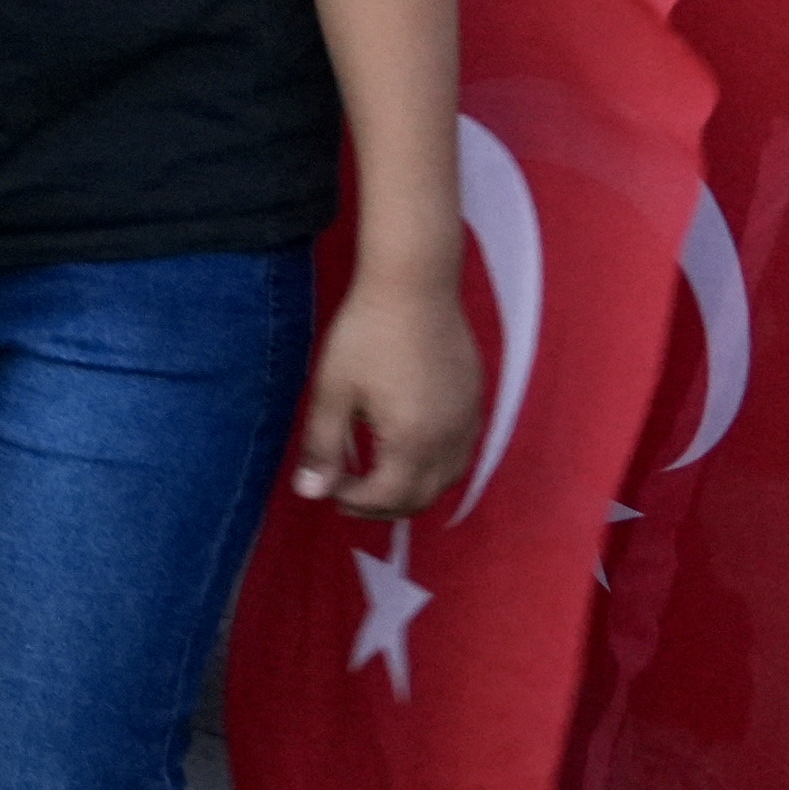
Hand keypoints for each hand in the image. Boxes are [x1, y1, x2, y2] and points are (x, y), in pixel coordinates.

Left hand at [291, 261, 477, 514]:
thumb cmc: (368, 333)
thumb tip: (311, 493)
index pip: (387, 497)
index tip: (330, 488)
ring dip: (413, 489)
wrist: (414, 284)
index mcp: (412, 442)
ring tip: (379, 477)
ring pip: (448, 479)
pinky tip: (411, 449)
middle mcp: (450, 440)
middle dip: (383, 505)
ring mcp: (469, 421)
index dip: (356, 501)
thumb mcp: (333, 391)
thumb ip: (323, 447)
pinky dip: (436, 466)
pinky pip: (462, 452)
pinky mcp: (477, 401)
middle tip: (349, 493)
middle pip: (422, 498)